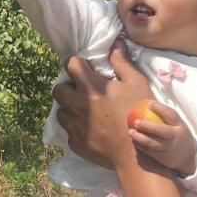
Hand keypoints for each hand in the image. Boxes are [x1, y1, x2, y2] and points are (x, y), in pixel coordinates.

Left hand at [53, 39, 153, 169]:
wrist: (136, 153)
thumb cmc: (138, 113)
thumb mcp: (136, 83)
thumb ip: (122, 62)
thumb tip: (115, 43)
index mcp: (90, 87)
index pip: (70, 65)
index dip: (76, 64)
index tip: (84, 68)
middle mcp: (76, 104)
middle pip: (58, 88)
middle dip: (68, 86)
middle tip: (82, 90)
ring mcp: (74, 125)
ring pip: (60, 110)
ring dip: (69, 107)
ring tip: (85, 110)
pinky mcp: (75, 142)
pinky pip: (69, 130)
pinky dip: (76, 126)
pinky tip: (91, 127)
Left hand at [129, 101, 196, 176]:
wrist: (187, 157)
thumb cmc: (176, 134)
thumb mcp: (177, 124)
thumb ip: (165, 116)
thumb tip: (147, 102)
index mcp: (179, 126)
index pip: (171, 115)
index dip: (161, 108)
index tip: (150, 103)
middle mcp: (174, 137)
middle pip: (161, 131)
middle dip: (147, 126)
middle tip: (136, 121)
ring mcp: (168, 148)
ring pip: (152, 143)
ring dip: (140, 137)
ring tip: (130, 131)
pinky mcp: (162, 157)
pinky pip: (148, 151)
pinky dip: (140, 145)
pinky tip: (133, 140)